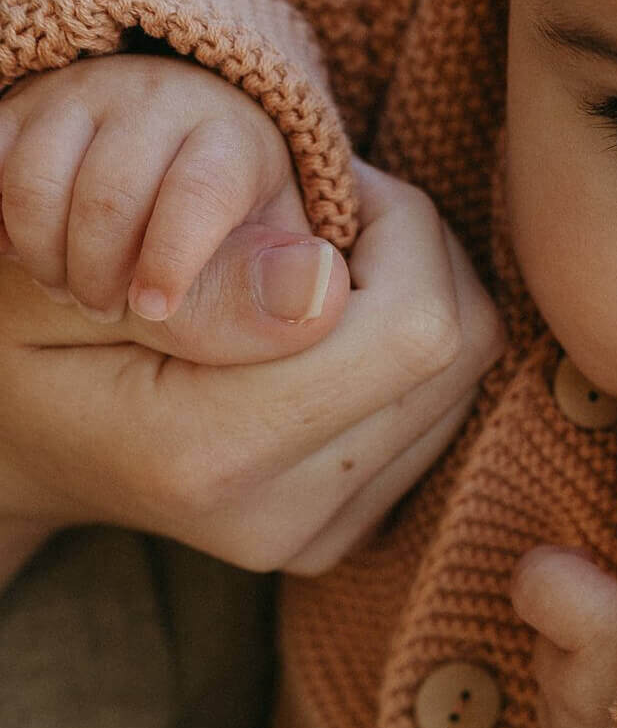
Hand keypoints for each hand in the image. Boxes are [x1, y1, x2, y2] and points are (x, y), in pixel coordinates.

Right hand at [0, 53, 310, 322]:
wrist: (176, 152)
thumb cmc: (231, 230)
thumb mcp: (265, 262)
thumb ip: (274, 292)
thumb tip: (316, 290)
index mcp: (236, 137)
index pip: (200, 192)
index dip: (173, 261)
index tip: (152, 309)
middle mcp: (160, 98)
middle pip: (110, 195)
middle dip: (103, 275)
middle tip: (109, 311)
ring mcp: (85, 93)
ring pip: (37, 178)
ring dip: (47, 255)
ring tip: (71, 287)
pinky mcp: (25, 102)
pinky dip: (1, 224)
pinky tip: (26, 256)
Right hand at [0, 157, 502, 575]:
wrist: (14, 450)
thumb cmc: (18, 340)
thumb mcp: (62, 286)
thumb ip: (199, 288)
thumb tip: (325, 281)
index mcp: (214, 457)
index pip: (416, 327)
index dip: (398, 226)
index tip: (327, 188)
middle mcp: (284, 519)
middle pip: (458, 355)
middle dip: (417, 254)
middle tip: (330, 214)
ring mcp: (320, 539)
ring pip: (462, 382)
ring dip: (418, 297)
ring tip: (324, 264)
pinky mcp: (344, 534)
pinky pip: (438, 415)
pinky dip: (406, 352)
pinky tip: (332, 324)